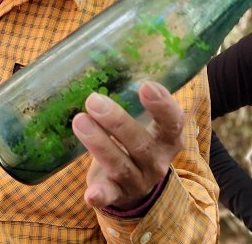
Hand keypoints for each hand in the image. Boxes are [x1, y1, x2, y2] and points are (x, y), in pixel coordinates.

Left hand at [72, 81, 182, 209]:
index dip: (162, 104)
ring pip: (120, 164)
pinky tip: (89, 194)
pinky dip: (100, 196)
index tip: (146, 85)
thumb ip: (130, 96)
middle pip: (141, 143)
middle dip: (117, 121)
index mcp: (168, 137)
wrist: (137, 184)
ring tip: (79, 121)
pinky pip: (110, 196)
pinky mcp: (118, 195)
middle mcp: (157, 160)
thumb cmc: (136, 137)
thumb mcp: (143, 120)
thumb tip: (102, 55)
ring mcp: (138, 180)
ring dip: (99, 143)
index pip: (172, 121)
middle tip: (93, 100)